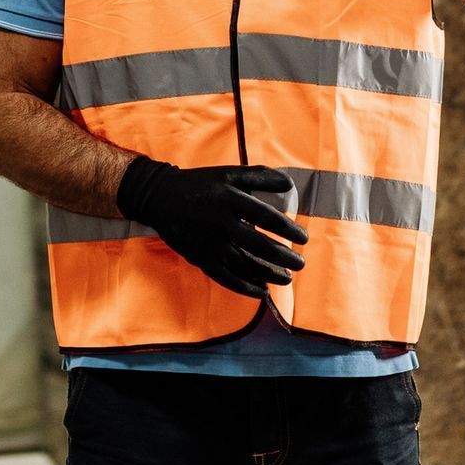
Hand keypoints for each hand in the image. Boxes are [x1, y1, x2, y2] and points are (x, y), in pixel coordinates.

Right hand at [115, 158, 307, 298]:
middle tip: (300, 264)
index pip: (265, 216)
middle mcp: (220, 221)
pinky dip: (244, 286)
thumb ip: (259, 176)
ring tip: (287, 278)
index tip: (303, 239)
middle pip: (258, 245)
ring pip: (244, 263)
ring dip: (268, 274)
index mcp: (228, 198)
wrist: (160, 197)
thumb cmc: (201, 183)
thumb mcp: (228, 173)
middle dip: (284, 257)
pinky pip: (225, 276)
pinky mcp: (199, 257)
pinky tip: (261, 291)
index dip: (287, 229)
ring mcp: (208, 242)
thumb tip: (290, 185)